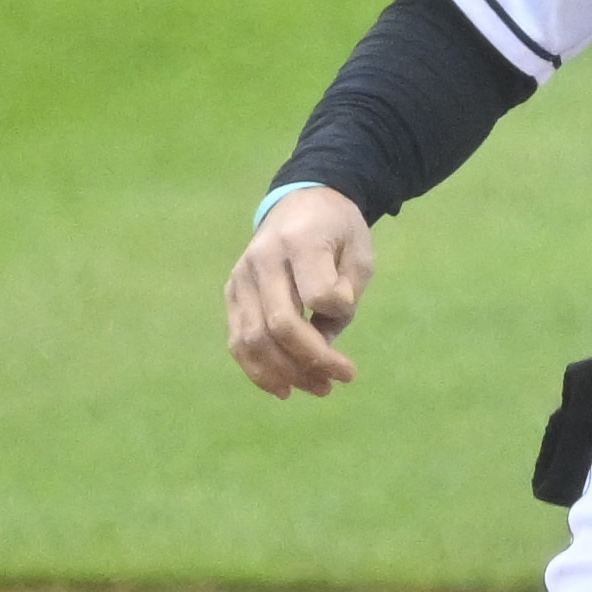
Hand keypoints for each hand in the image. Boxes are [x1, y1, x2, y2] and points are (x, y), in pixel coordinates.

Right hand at [226, 186, 372, 397]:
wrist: (301, 202)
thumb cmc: (338, 231)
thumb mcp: (359, 254)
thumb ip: (346, 294)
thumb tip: (323, 341)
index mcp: (301, 241)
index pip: (318, 294)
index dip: (340, 312)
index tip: (349, 310)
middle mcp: (262, 259)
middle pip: (279, 324)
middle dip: (313, 361)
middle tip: (342, 379)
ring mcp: (241, 277)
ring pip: (252, 339)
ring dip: (286, 373)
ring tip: (320, 388)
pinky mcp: (232, 293)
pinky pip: (237, 340)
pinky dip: (258, 370)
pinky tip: (283, 388)